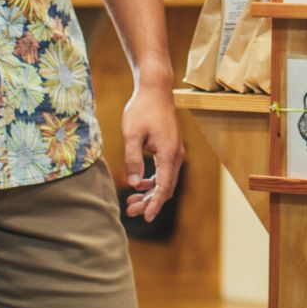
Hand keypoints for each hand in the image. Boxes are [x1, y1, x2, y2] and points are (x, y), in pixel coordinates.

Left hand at [120, 81, 184, 220]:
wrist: (155, 89)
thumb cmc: (142, 109)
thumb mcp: (132, 135)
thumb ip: (133, 160)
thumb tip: (134, 184)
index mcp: (168, 154)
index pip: (163, 187)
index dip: (154, 204)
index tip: (145, 218)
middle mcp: (176, 155)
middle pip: (166, 187)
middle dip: (150, 202)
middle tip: (130, 211)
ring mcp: (175, 151)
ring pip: (165, 180)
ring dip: (150, 192)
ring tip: (131, 201)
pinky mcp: (170, 147)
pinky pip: (164, 171)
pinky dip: (153, 181)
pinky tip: (139, 184)